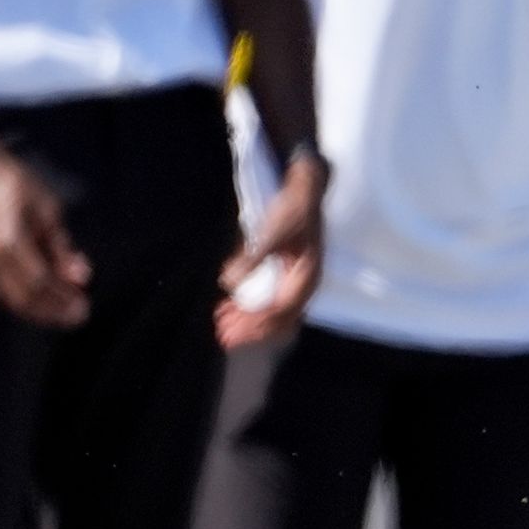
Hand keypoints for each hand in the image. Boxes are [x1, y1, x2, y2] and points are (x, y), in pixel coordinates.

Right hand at [0, 149, 90, 329]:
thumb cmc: (14, 185)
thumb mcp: (47, 210)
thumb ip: (62, 248)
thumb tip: (81, 278)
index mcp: (9, 242)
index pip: (40, 283)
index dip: (62, 299)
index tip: (84, 307)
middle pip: (25, 299)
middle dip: (54, 312)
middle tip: (79, 316)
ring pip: (14, 300)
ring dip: (43, 311)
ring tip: (68, 313)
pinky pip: (6, 292)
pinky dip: (30, 301)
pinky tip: (49, 301)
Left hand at [218, 150, 325, 347]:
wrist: (307, 190)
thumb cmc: (292, 209)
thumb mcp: (271, 232)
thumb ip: (251, 258)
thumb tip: (227, 283)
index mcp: (306, 276)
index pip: (280, 310)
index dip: (255, 323)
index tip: (231, 329)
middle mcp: (304, 284)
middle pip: (278, 318)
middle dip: (250, 329)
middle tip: (222, 337)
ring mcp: (296, 281)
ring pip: (274, 312)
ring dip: (249, 321)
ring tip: (222, 325)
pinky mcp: (287, 274)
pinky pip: (271, 299)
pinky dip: (251, 306)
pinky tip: (230, 306)